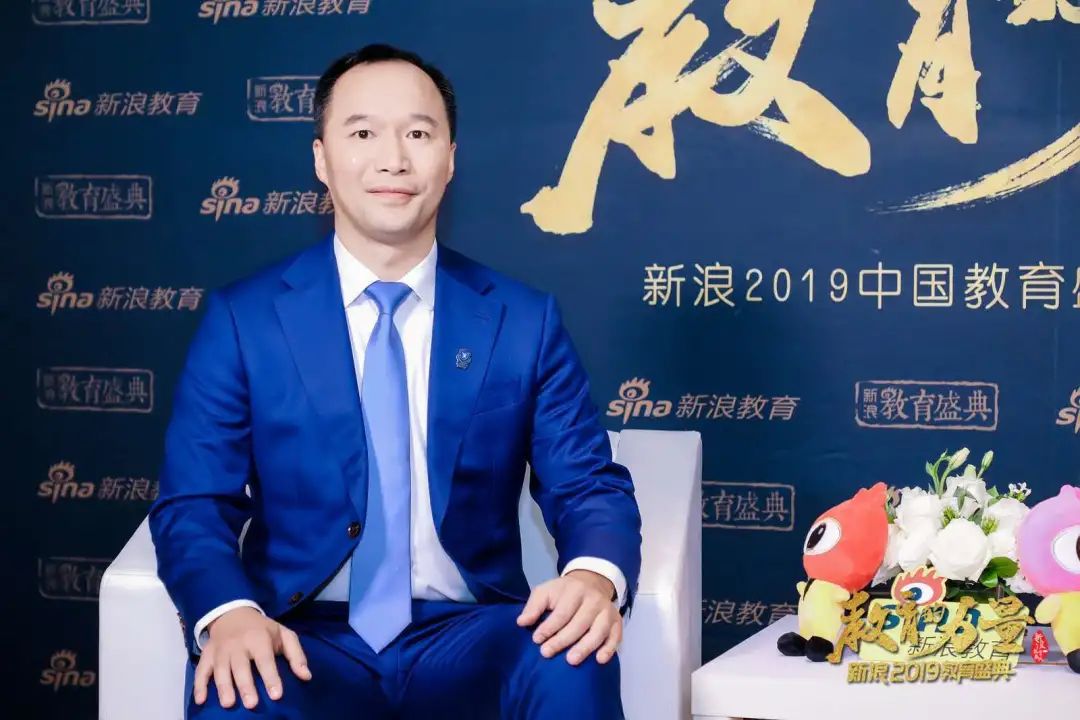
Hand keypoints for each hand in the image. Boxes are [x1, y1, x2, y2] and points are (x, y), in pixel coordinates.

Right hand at [194, 607, 311, 709]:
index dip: (271, 677)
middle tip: (252, 704)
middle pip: (241, 667)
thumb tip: (306, 676)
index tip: (277, 695)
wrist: (233, 613)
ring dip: (223, 687)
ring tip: (228, 704)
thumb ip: (296, 655)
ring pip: (220, 670)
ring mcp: (220, 651)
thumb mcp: (283, 635)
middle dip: (246, 685)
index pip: (265, 660)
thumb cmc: (262, 629)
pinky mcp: (207, 656)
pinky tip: (200, 700)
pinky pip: (201, 671)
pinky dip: (199, 685)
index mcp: (259, 639)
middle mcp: (238, 645)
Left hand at [516, 569, 621, 665]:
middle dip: (562, 640)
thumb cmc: (563, 592)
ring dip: (585, 647)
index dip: (549, 627)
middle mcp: (594, 599)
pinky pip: (616, 636)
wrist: (591, 583)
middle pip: (579, 623)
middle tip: (547, 653)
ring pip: (598, 631)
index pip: (562, 612)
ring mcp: (607, 611)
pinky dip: (609, 649)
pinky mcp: (617, 622)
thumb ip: (533, 606)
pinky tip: (599, 660)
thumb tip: (522, 622)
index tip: (536, 639)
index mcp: (575, 590)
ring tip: (571, 660)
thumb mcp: (546, 591)